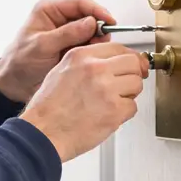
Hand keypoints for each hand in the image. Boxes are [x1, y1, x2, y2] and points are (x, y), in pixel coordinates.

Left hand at [0, 0, 117, 103]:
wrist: (15, 83)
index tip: (109, 21)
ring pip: (91, 30)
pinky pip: (89, 43)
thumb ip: (66, 34)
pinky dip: (93, 49)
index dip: (96, 10)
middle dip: (98, 26)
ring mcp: (67, 33)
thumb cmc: (20, 62)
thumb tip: (90, 22)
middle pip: (89, 14)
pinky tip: (91, 57)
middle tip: (103, 41)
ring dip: (97, 39)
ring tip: (94, 51)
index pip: (79, 2)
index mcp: (48, 10)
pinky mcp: (72, 46)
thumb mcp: (41, 46)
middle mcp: (59, 18)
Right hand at [19, 42, 148, 162]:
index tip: (132, 65)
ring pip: (136, 84)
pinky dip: (123, 114)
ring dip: (128, 95)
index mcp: (81, 56)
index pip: (118, 48)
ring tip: (110, 103)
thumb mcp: (61, 72)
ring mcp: (106, 89)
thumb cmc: (48, 109)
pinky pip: (132, 107)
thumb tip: (112, 62)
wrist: (43, 133)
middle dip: (132, 75)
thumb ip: (86, 63)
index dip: (128, 58)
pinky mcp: (114, 110)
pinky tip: (107, 116)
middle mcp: (95, 69)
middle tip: (124, 86)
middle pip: (133, 63)